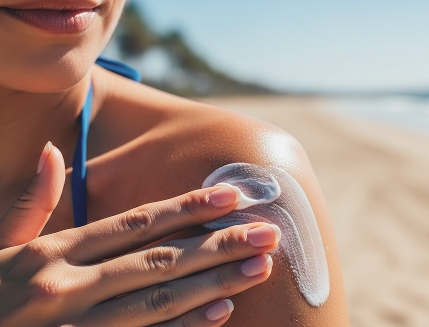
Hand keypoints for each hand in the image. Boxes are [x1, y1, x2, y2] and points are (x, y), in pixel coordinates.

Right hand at [0, 143, 279, 326]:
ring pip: (160, 299)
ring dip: (214, 283)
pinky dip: (185, 326)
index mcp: (53, 252)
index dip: (187, 209)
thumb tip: (49, 151)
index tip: (230, 198)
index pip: (136, 223)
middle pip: (160, 259)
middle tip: (267, 234)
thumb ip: (30, 201)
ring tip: (258, 268)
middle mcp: (71, 287)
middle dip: (218, 245)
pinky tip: (222, 311)